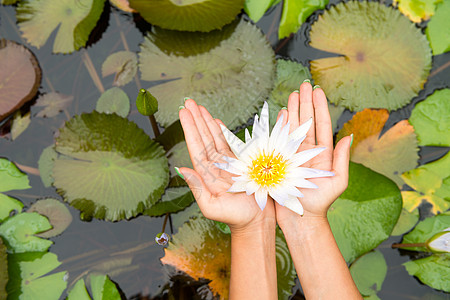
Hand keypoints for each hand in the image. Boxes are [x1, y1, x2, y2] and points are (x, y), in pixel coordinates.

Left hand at [178, 99, 274, 231]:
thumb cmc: (236, 218)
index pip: (196, 147)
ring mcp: (227, 165)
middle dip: (196, 120)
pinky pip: (229, 145)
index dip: (190, 129)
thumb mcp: (212, 207)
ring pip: (214, 138)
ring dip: (206, 122)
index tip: (184, 112)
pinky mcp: (240, 165)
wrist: (257, 222)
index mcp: (206, 174)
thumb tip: (182, 169)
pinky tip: (216, 122)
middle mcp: (215, 167)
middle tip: (188, 102)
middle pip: (203, 138)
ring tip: (199, 107)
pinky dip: (222, 132)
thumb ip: (197, 188)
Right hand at [275, 82, 351, 227]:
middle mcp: (307, 150)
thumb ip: (343, 159)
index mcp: (322, 153)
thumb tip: (348, 136)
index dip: (319, 107)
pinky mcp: (280, 160)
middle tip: (303, 85)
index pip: (321, 125)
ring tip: (293, 94)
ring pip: (293, 127)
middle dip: (305, 102)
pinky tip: (282, 113)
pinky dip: (280, 125)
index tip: (317, 90)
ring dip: (293, 109)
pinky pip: (279, 139)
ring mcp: (292, 154)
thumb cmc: (320, 203)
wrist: (300, 217)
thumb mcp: (338, 182)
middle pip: (306, 121)